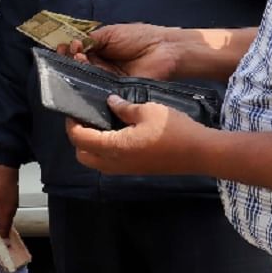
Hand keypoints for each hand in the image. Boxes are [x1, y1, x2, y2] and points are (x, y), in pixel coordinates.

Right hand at [59, 23, 198, 79]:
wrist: (162, 50)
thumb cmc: (139, 37)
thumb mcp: (110, 33)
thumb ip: (92, 40)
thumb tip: (74, 44)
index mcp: (103, 49)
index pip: (81, 51)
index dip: (71, 48)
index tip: (64, 44)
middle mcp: (103, 64)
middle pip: (81, 64)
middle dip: (70, 57)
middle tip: (66, 51)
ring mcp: (108, 78)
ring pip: (87, 74)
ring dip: (78, 64)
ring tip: (77, 56)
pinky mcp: (114, 89)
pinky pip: (97, 86)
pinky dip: (88, 77)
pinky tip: (83, 66)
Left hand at [66, 96, 211, 175]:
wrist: (199, 153)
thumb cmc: (173, 130)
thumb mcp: (147, 110)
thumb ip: (124, 107)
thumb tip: (110, 102)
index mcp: (115, 147)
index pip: (79, 138)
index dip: (71, 124)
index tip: (74, 109)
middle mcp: (115, 163)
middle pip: (82, 154)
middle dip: (77, 137)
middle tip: (85, 117)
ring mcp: (125, 170)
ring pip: (95, 161)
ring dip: (90, 145)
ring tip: (99, 123)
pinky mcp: (135, 170)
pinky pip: (109, 163)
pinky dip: (105, 149)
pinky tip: (116, 132)